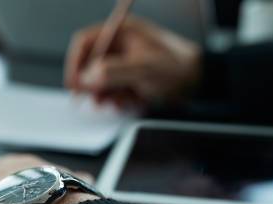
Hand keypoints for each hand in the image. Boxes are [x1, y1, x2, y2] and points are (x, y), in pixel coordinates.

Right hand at [65, 16, 201, 107]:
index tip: (74, 83)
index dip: (75, 62)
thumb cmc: (177, 67)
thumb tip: (88, 78)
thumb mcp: (144, 68)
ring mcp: (123, 65)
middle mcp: (119, 47)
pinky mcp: (128, 81)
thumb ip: (114, 72)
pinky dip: (116, 100)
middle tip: (95, 99)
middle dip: (91, 84)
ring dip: (105, 95)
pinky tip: (129, 103)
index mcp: (120, 32)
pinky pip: (112, 92)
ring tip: (119, 101)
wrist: (198, 83)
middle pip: (89, 64)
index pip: (85, 42)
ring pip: (99, 82)